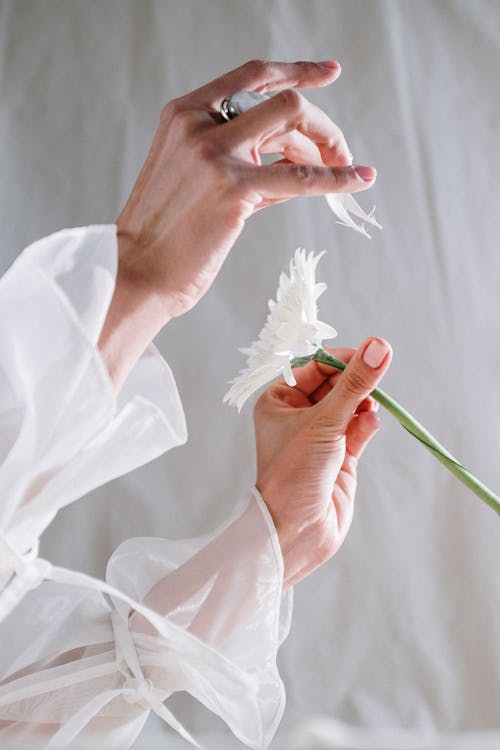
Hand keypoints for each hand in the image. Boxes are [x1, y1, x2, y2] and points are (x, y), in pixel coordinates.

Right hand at [100, 59, 376, 387]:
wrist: (136, 273)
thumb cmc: (164, 236)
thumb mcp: (193, 180)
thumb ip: (239, 161)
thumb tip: (291, 161)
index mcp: (184, 114)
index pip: (250, 76)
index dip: (295, 71)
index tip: (327, 73)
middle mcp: (199, 124)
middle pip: (282, 101)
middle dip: (320, 124)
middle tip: (338, 151)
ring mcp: (216, 154)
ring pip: (294, 122)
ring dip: (329, 145)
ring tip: (345, 169)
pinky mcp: (235, 190)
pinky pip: (301, 176)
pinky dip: (337, 177)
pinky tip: (360, 180)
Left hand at [254, 338, 391, 587]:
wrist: (296, 532)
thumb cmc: (295, 472)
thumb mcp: (325, 421)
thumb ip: (355, 384)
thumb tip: (379, 345)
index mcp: (279, 401)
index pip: (313, 366)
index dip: (341, 358)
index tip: (368, 354)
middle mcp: (297, 416)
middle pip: (334, 384)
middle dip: (354, 380)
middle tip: (376, 375)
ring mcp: (320, 436)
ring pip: (349, 406)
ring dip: (362, 402)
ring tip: (370, 405)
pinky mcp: (340, 456)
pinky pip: (358, 429)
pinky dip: (366, 423)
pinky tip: (370, 422)